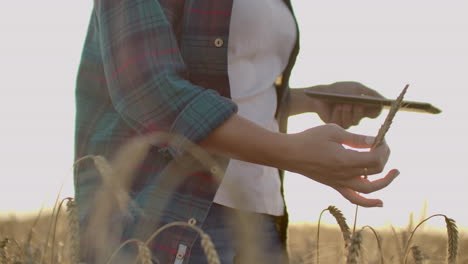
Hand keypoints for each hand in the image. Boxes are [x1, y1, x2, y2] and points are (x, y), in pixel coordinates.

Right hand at [282, 124, 398, 206]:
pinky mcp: (335, 185)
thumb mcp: (333, 131)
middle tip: (382, 147)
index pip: (375, 157)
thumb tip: (375, 140)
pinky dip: (369, 203)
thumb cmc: (310, 139)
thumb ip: (356, 138)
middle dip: (384, 158)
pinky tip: (380, 202)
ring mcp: (340, 182)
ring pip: (369, 189)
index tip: (380, 138)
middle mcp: (344, 174)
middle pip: (375, 171)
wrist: (290, 154)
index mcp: (345, 159)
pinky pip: (354, 199)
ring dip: (385, 182)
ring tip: (394, 173)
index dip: (383, 148)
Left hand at [290, 82, 384, 128]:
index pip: (375, 112)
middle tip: (354, 104)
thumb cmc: (339, 89)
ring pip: (353, 122)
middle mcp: (356, 115)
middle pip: (363, 118)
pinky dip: (339, 113)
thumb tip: (384, 101)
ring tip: (342, 103)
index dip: (375, 111)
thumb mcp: (356, 88)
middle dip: (358, 110)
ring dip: (347, 111)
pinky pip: (342, 123)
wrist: (320, 95)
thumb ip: (370, 93)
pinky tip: (336, 107)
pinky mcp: (337, 124)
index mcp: (363, 106)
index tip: (374, 106)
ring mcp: (347, 121)